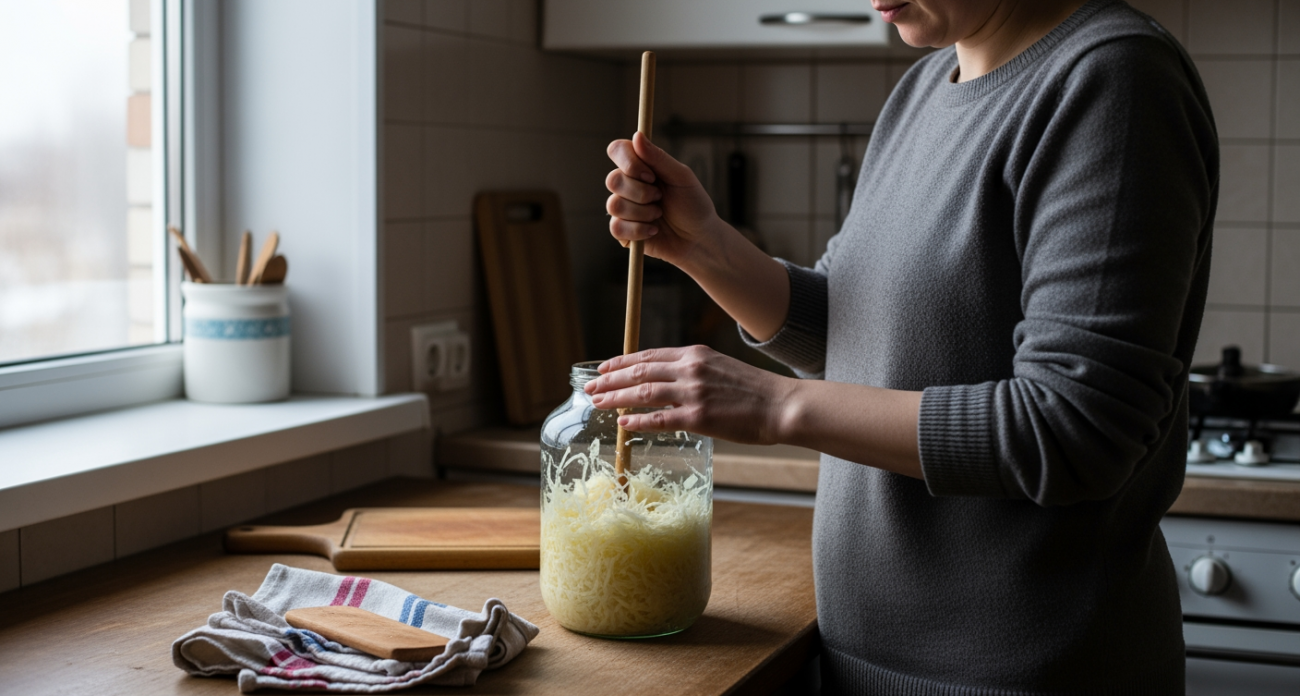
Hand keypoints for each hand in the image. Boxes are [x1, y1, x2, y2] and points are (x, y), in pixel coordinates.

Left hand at [583, 345, 794, 444]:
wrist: (782, 405)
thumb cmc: (755, 391)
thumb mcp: (721, 367)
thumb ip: (694, 370)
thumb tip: (668, 380)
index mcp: (695, 354)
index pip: (649, 355)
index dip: (622, 361)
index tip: (604, 368)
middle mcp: (690, 369)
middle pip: (639, 372)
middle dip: (611, 379)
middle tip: (591, 387)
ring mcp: (693, 393)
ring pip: (643, 393)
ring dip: (616, 398)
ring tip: (598, 403)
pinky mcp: (699, 417)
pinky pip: (659, 419)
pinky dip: (637, 420)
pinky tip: (622, 423)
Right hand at [606, 133, 723, 267]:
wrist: (699, 239)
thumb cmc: (693, 205)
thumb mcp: (681, 177)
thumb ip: (659, 157)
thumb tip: (637, 136)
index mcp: (641, 166)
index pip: (617, 150)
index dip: (629, 162)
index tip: (650, 175)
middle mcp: (628, 185)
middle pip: (612, 180)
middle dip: (641, 192)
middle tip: (661, 197)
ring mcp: (624, 208)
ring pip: (614, 205)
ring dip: (643, 212)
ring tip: (659, 214)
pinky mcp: (623, 231)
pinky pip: (616, 227)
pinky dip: (639, 230)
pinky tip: (654, 230)